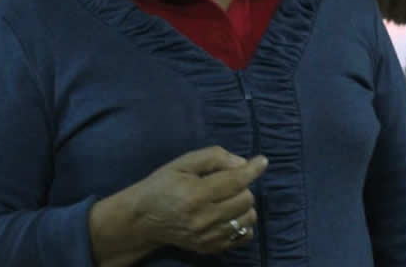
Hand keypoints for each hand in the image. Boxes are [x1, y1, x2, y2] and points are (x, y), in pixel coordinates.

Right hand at [129, 146, 267, 254]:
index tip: (262, 161)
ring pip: (248, 218)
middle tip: (229, 183)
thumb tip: (243, 164)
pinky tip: (230, 215)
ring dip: (244, 205)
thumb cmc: (163, 186)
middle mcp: (203, 218)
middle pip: (246, 199)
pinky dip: (242, 223)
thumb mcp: (183, 163)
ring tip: (229, 199)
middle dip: (243, 186)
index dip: (253, 169)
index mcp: (195, 194)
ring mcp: (208, 237)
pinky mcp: (210, 248)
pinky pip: (243, 236)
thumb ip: (214, 157)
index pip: (235, 181)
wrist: (143, 220)